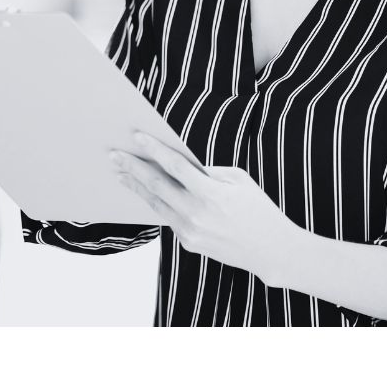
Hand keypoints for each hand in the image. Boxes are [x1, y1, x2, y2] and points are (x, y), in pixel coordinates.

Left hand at [112, 132, 300, 285]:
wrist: (271, 251)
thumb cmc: (257, 208)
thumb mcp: (238, 180)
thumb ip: (206, 171)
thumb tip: (178, 163)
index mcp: (211, 193)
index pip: (175, 166)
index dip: (154, 150)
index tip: (136, 136)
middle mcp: (197, 214)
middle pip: (157, 185)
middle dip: (133, 168)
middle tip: (114, 154)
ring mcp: (191, 231)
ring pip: (156, 203)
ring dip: (136, 186)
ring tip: (120, 172)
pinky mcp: (189, 242)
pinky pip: (168, 217)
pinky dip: (154, 202)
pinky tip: (142, 191)